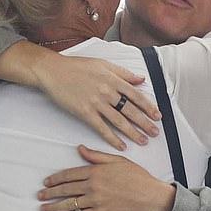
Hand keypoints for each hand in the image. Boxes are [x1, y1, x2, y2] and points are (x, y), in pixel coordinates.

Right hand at [31, 54, 161, 150]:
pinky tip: (120, 145)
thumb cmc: (76, 67)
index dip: (148, 107)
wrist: (53, 71)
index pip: (136, 95)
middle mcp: (107, 91)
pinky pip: (102, 128)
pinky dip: (112, 138)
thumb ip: (123, 73)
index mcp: (113, 79)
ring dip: (132, 132)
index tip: (157, 115)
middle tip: (155, 132)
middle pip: (130, 110)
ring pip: (119, 121)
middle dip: (145, 123)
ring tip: (143, 141)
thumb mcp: (103, 64)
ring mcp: (96, 103)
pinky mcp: (84, 112)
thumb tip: (140, 79)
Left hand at [38, 145, 175, 210]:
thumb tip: (80, 149)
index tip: (47, 182)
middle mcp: (93, 185)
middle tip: (40, 195)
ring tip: (43, 208)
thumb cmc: (138, 178)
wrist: (151, 196)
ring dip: (53, 206)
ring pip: (69, 203)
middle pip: (66, 189)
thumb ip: (97, 156)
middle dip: (50, 193)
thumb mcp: (117, 160)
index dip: (56, 179)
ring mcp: (96, 200)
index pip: (69, 174)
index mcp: (96, 171)